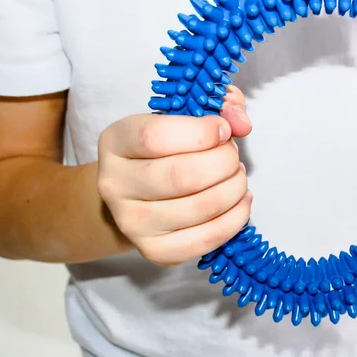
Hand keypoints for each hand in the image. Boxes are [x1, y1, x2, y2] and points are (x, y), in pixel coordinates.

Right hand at [97, 86, 252, 265]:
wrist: (137, 194)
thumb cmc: (165, 149)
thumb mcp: (184, 115)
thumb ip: (218, 106)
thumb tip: (241, 123)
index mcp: (116, 141)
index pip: (155, 137)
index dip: (202, 133)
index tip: (223, 130)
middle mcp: (115, 184)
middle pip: (181, 176)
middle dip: (224, 162)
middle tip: (233, 156)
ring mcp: (132, 222)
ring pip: (199, 208)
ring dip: (234, 188)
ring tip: (237, 177)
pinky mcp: (154, 251)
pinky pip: (205, 239)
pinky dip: (235, 218)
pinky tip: (240, 201)